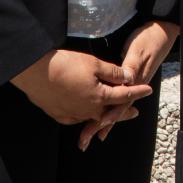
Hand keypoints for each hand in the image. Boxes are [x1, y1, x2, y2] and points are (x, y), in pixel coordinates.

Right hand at [10, 49, 151, 126]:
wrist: (34, 72)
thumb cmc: (66, 65)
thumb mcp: (94, 64)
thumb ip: (113, 73)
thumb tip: (129, 77)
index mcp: (99, 97)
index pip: (124, 95)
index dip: (137, 92)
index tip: (148, 90)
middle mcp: (87, 110)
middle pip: (110, 112)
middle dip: (123, 111)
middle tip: (135, 113)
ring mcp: (72, 115)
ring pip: (93, 117)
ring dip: (104, 115)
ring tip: (111, 115)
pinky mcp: (58, 115)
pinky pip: (76, 118)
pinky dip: (85, 116)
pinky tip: (86, 113)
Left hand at [79, 20, 179, 149]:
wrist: (161, 32)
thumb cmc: (148, 39)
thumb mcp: (137, 52)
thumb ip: (130, 67)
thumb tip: (125, 81)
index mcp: (134, 81)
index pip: (119, 104)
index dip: (107, 117)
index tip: (95, 128)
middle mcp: (132, 86)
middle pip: (114, 111)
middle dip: (99, 126)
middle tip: (85, 140)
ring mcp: (130, 84)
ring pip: (114, 107)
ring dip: (100, 122)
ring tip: (88, 135)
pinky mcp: (128, 79)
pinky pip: (114, 98)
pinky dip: (105, 110)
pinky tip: (98, 116)